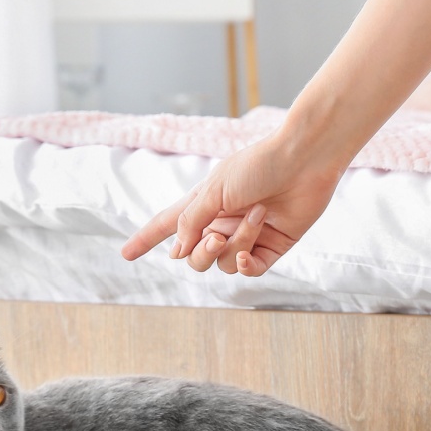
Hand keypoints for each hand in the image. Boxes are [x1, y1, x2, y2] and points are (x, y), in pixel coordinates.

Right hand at [120, 134, 344, 276]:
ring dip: (236, 243)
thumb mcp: (215, 190)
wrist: (304, 160)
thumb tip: (175, 252)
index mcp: (204, 204)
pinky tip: (250, 253)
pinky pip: (249, 270)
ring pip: (224, 263)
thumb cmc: (258, 165)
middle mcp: (222, 222)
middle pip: (195, 257)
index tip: (126, 253)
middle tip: (215, 237)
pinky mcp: (272, 247)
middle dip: (201, 253)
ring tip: (257, 216)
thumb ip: (191, 221)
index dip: (146, 239)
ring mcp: (246, 236)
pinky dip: (246, 265)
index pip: (168, 226)